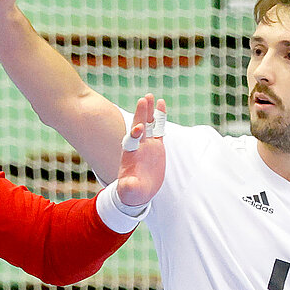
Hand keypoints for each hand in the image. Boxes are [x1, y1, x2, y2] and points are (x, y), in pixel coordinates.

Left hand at [115, 94, 166, 208]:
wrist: (139, 192)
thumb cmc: (132, 193)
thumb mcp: (129, 191)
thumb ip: (128, 186)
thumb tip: (127, 185)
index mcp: (131, 155)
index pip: (132, 141)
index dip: (135, 134)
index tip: (139, 127)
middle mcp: (138, 146)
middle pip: (139, 126)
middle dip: (141, 114)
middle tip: (143, 99)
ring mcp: (147, 144)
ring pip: (148, 124)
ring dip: (149, 111)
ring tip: (150, 96)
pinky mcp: (156, 146)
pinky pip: (158, 128)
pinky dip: (160, 116)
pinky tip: (161, 103)